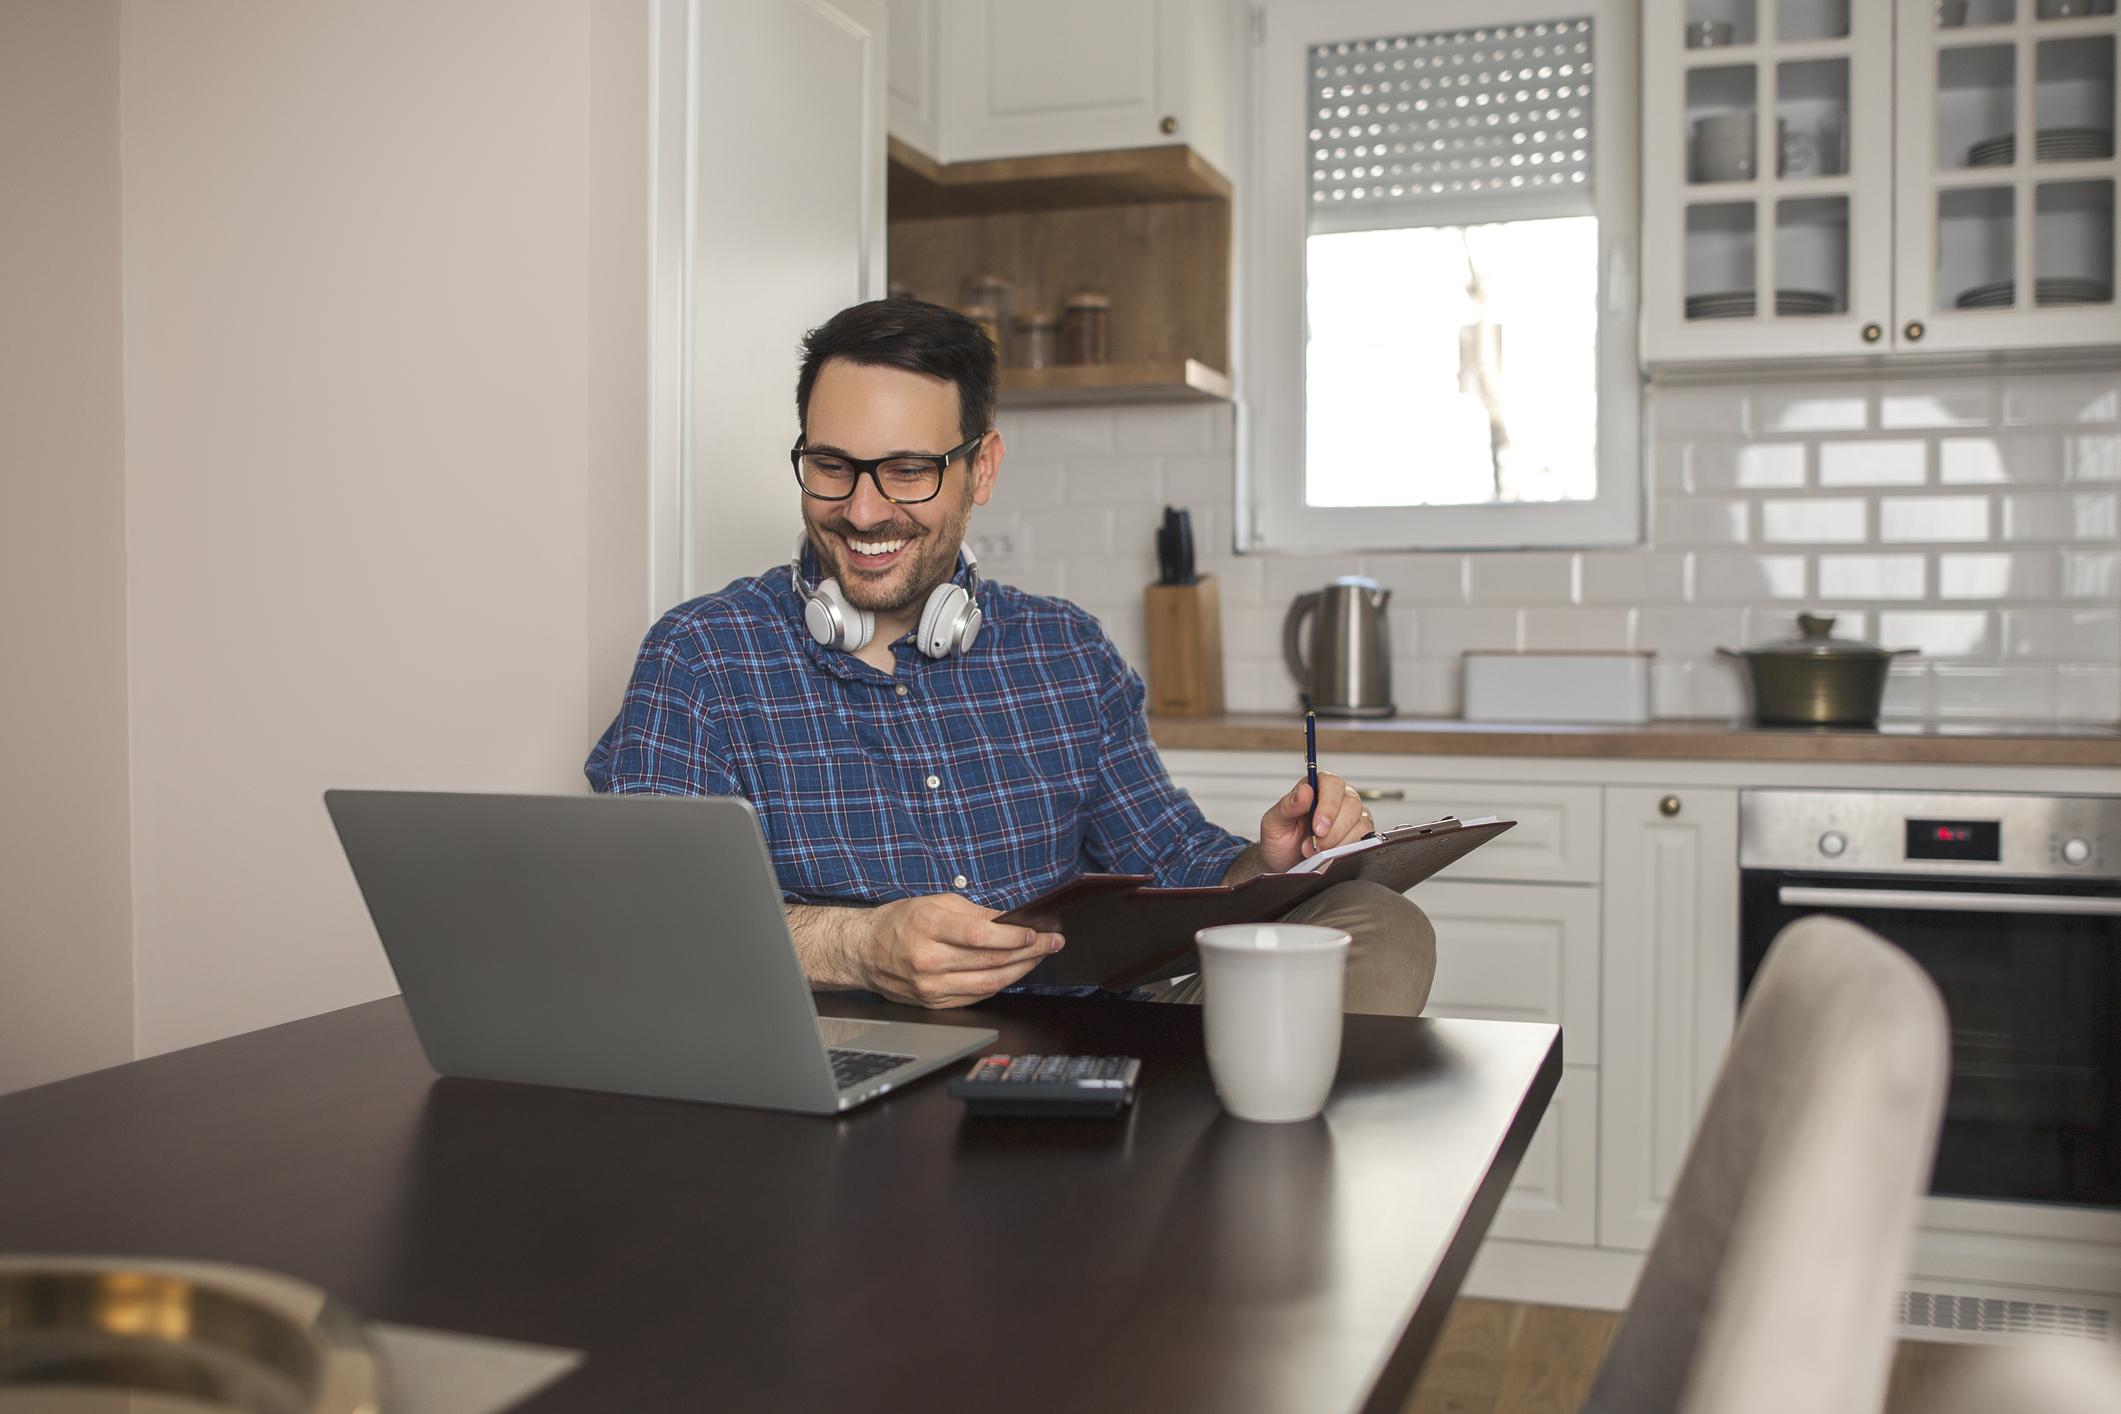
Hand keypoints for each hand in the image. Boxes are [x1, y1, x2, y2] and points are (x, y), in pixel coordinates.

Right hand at [790, 894, 1062, 1008]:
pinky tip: (1014, 973)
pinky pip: (976, 996)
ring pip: (988, 983)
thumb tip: (1009, 920)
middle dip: (1028, 952)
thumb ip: (973, 913)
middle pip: (990, 961)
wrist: (863, 952)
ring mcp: (931, 987)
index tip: (1035, 932)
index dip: (1012, 936)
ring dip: (1021, 971)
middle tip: (1051, 942)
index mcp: (927, 928)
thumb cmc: (897, 923)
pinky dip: (1000, 985)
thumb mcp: (934, 904)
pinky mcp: (934, 1003)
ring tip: (1039, 957)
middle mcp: (928, 960)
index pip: (979, 936)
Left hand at [1254, 770, 1372, 873]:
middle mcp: (1338, 797)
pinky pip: (1364, 838)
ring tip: (1317, 852)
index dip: (1328, 806)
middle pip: (1351, 803)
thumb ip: (1288, 806)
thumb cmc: (1280, 839)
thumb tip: (1305, 792)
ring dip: (1338, 842)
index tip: (1318, 828)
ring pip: (1360, 822)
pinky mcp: (1360, 833)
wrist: (1284, 863)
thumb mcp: (1274, 822)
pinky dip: (1347, 849)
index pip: (1332, 784)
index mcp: (1317, 786)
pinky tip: (1331, 855)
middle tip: (1316, 845)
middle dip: (1333, 829)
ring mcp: (1352, 815)